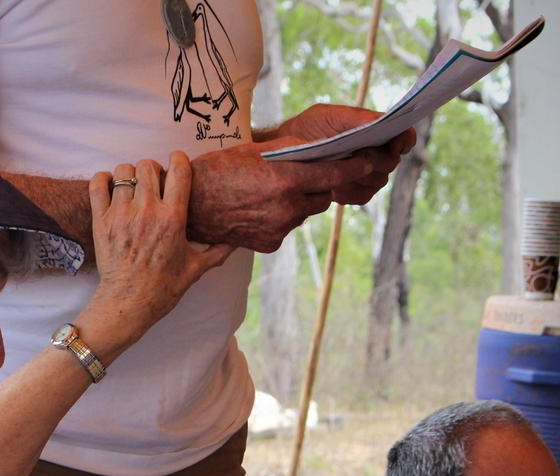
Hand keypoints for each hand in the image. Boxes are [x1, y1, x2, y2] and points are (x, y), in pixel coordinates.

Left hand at [81, 152, 233, 352]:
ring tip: (133, 187)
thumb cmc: (163, 288)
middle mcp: (147, 212)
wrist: (128, 304)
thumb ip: (217, 251)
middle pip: (148, 166)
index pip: (179, 170)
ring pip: (124, 172)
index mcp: (173, 219)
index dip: (179, 159)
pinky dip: (103, 180)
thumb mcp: (196, 269)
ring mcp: (121, 215)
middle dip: (153, 168)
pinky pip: (97, 184)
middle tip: (154, 181)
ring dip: (129, 175)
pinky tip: (110, 187)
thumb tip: (237, 242)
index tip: (178, 162)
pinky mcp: (101, 221)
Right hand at [188, 138, 371, 252]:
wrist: (189, 207)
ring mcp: (280, 228)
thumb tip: (318, 149)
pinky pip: (288, 226)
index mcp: (286, 180)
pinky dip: (282, 216)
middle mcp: (287, 207)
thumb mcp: (255, 151)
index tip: (370, 162)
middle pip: (322, 196)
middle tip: (306, 174)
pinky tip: (260, 207)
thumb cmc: (217, 171)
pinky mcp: (271, 243)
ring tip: (273, 190)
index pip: (334, 174)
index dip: (355, 167)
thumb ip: (291, 152)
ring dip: (299, 201)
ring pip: (305, 212)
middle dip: (319, 184)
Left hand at [275, 103, 416, 206]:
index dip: (405, 140)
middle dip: (375, 159)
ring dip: (359, 176)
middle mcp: (377, 153)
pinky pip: (363, 196)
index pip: (405, 136)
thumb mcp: (331, 116)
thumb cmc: (310, 128)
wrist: (287, 153)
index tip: (395, 144)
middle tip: (356, 155)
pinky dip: (349, 191)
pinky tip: (333, 185)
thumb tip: (382, 120)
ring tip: (337, 169)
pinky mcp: (356, 192)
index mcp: (377, 131)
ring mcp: (368, 174)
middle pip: (392, 162)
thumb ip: (358, 118)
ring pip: (378, 181)